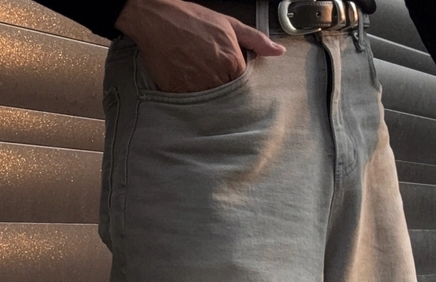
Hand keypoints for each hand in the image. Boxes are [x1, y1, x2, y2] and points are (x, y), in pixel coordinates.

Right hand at [116, 0, 284, 93]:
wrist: (156, 20)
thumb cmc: (192, 20)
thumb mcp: (229, 25)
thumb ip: (256, 40)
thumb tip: (279, 52)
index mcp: (232, 64)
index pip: (245, 89)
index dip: (242, 88)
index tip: (237, 85)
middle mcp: (216, 80)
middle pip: (229, 100)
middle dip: (227, 96)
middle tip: (218, 85)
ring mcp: (197, 90)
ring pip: (212, 106)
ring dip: (211, 102)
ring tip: (202, 85)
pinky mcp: (179, 95)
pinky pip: (191, 107)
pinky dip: (193, 102)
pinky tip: (189, 87)